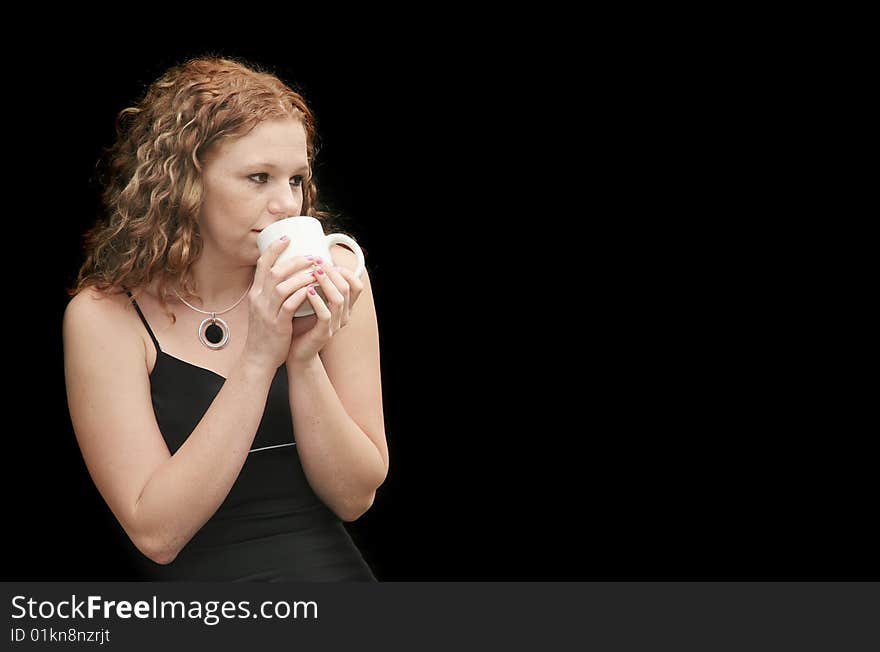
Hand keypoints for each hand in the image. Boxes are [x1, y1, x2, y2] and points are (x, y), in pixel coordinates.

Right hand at [243, 237, 316, 369]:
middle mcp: (258, 299)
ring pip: (282, 286)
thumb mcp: (264, 308)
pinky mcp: (277, 324)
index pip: (262, 265)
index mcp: (255, 293)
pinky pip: (289, 305)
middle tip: (312, 256)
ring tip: (316, 271)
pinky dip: (301, 295)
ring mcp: (266, 312)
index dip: (273, 249)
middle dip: (294, 260)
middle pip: (274, 271)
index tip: (287, 238)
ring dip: (301, 276)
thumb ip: (274, 293)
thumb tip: (290, 275)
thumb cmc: (266, 332)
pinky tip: (312, 289)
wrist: (259, 358)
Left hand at [287, 257, 365, 364]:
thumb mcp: (311, 300)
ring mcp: (336, 325)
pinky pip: (325, 314)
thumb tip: (310, 261)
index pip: (356, 285)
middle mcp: (344, 315)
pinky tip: (307, 291)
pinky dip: (317, 301)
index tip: (327, 262)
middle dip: (332, 272)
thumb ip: (316, 285)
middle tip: (317, 263)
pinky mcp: (324, 333)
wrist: (294, 351)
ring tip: (314, 272)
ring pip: (339, 299)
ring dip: (326, 283)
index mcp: (345, 307)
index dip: (345, 271)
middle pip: (347, 288)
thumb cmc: (301, 323)